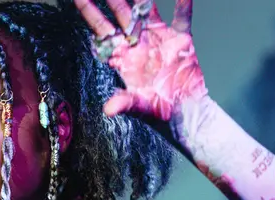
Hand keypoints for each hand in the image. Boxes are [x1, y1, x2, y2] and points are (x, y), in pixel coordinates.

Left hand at [74, 0, 206, 120]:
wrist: (183, 113)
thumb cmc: (156, 111)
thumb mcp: (138, 108)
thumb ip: (124, 104)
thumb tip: (109, 110)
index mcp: (122, 55)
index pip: (101, 29)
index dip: (90, 11)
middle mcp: (137, 42)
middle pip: (120, 12)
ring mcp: (158, 38)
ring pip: (147, 8)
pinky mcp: (181, 40)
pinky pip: (182, 18)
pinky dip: (184, 5)